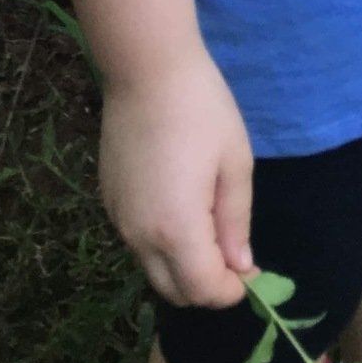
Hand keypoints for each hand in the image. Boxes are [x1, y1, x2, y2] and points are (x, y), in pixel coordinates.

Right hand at [99, 47, 254, 308]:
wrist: (146, 71)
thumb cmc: (202, 110)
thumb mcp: (234, 163)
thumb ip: (236, 221)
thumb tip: (241, 266)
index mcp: (176, 229)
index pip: (203, 290)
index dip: (232, 291)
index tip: (254, 273)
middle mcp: (139, 236)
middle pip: (174, 291)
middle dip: (207, 286)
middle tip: (234, 256)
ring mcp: (118, 220)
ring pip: (152, 269)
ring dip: (183, 266)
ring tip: (211, 227)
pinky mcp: (107, 202)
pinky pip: (137, 242)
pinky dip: (162, 244)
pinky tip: (182, 206)